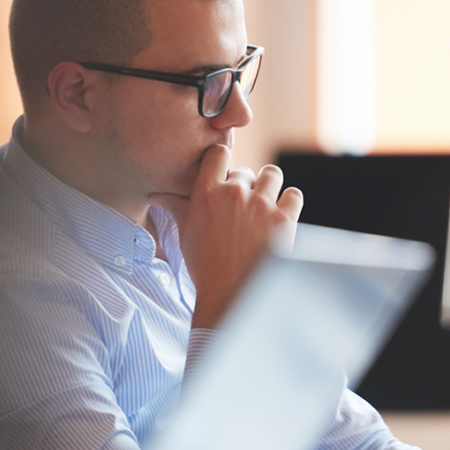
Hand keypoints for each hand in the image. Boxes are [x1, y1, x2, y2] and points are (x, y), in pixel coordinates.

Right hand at [150, 145, 302, 328]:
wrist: (232, 297)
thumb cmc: (206, 266)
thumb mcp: (186, 234)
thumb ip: (176, 207)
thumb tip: (156, 195)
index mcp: (206, 194)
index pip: (219, 152)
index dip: (224, 161)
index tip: (226, 175)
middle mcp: (234, 194)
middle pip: (245, 171)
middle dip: (245, 187)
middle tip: (243, 210)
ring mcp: (261, 205)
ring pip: (272, 174)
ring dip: (269, 187)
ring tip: (265, 206)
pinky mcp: (283, 219)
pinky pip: (294, 194)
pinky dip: (289, 202)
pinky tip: (281, 215)